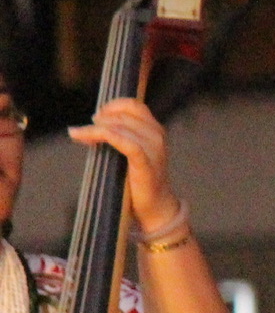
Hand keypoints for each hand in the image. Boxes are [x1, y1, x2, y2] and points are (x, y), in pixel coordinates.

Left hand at [69, 99, 179, 237]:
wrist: (154, 207)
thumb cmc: (139, 180)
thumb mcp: (131, 151)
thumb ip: (120, 135)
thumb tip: (95, 120)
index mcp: (155, 131)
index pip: (134, 105)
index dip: (112, 106)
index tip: (97, 116)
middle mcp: (157, 136)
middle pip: (125, 114)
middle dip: (101, 118)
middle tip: (84, 129)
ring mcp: (154, 149)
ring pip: (121, 126)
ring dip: (95, 127)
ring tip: (79, 134)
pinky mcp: (145, 163)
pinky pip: (123, 142)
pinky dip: (100, 135)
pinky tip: (82, 137)